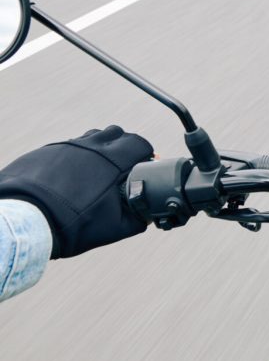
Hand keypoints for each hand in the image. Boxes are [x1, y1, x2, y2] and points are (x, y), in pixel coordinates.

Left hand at [0, 126, 153, 258]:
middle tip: (126, 165)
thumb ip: (138, 218)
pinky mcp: (48, 151)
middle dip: (126, 146)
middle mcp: (91, 147)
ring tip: (102, 167)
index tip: (147, 163)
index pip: (139, 143)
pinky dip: (81, 154)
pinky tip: (77, 173)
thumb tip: (149, 215)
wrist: (28, 220)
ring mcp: (67, 147)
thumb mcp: (114, 227)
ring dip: (103, 147)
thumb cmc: (73, 224)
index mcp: (112, 160)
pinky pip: (72, 145)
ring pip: (93, 136)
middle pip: (117, 133)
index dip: (147, 153)